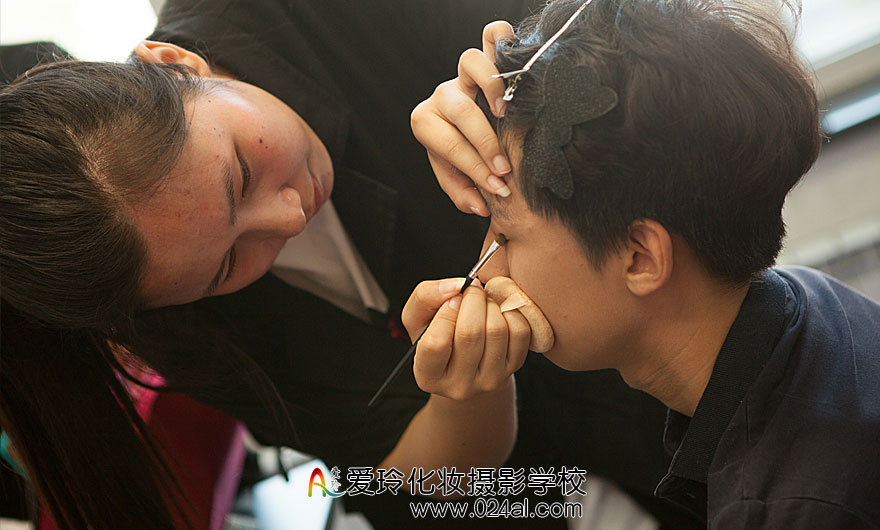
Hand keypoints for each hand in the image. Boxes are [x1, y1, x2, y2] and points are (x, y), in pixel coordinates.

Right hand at [402, 278, 529, 399]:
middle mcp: (459, 386)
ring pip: (497, 330)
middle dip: (473, 299)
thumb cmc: (438, 335)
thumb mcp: (418, 318)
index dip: (446, 312)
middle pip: (471, 334)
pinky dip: (512, 311)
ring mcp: (489, 380)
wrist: (467, 361)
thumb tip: (457, 285)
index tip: (452, 300)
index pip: (436, 342)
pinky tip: (498, 311)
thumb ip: (426, 297)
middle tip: (471, 291)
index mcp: (428, 376)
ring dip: (492, 304)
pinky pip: (520, 332)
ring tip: (483, 302)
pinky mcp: (513, 368)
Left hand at [410, 21, 514, 216]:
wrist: (468, 133)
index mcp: (426, 123)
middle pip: (460, 110)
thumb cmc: (462, 156)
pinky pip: (491, 37)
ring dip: (491, 87)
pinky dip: (502, 39)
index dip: (475, 169)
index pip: (449, 145)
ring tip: (506, 112)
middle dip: (485, 143)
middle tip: (505, 167)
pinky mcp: (487, 59)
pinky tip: (517, 64)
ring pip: (469, 62)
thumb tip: (481, 205)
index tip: (498, 187)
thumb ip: (464, 193)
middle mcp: (442, 96)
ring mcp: (462, 74)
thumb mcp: (456, 178)